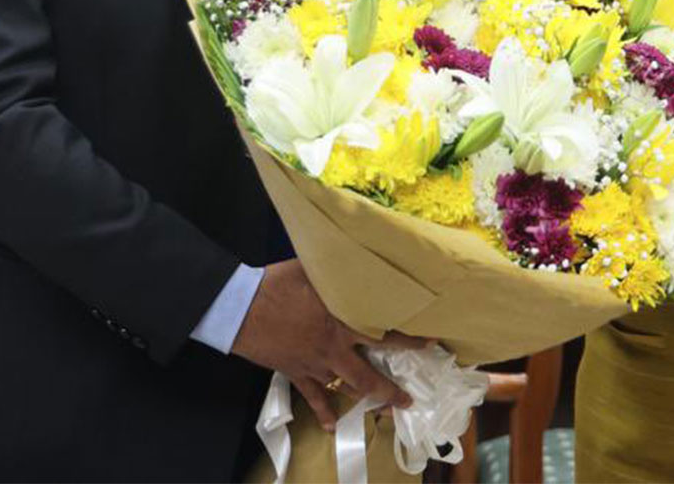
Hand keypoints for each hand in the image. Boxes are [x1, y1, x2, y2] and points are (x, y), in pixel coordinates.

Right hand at [230, 259, 427, 431]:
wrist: (243, 309)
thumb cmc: (278, 283)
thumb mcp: (313, 268)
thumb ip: (338, 270)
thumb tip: (357, 249)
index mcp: (344, 320)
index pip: (385, 335)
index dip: (410, 340)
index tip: (430, 343)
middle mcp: (335, 347)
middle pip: (371, 374)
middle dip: (392, 387)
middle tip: (410, 397)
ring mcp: (316, 364)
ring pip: (348, 388)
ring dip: (367, 399)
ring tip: (385, 409)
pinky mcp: (297, 373)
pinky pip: (313, 396)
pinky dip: (322, 410)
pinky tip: (329, 424)